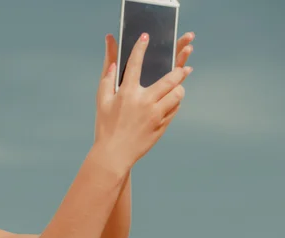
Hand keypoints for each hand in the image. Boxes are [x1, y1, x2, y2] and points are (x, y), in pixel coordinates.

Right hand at [94, 32, 194, 168]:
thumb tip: (113, 61)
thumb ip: (107, 78)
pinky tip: (171, 101)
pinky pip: (175, 108)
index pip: (135, 63)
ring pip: (178, 93)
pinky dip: (175, 102)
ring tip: (177, 86)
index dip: (140, 47)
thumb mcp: (102, 101)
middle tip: (182, 66)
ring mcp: (156, 114)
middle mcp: (144, 101)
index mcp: (127, 93)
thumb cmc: (105, 126)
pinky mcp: (162, 125)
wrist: (114, 154)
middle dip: (179, 70)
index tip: (145, 37)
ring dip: (179, 87)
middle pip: (171, 78)